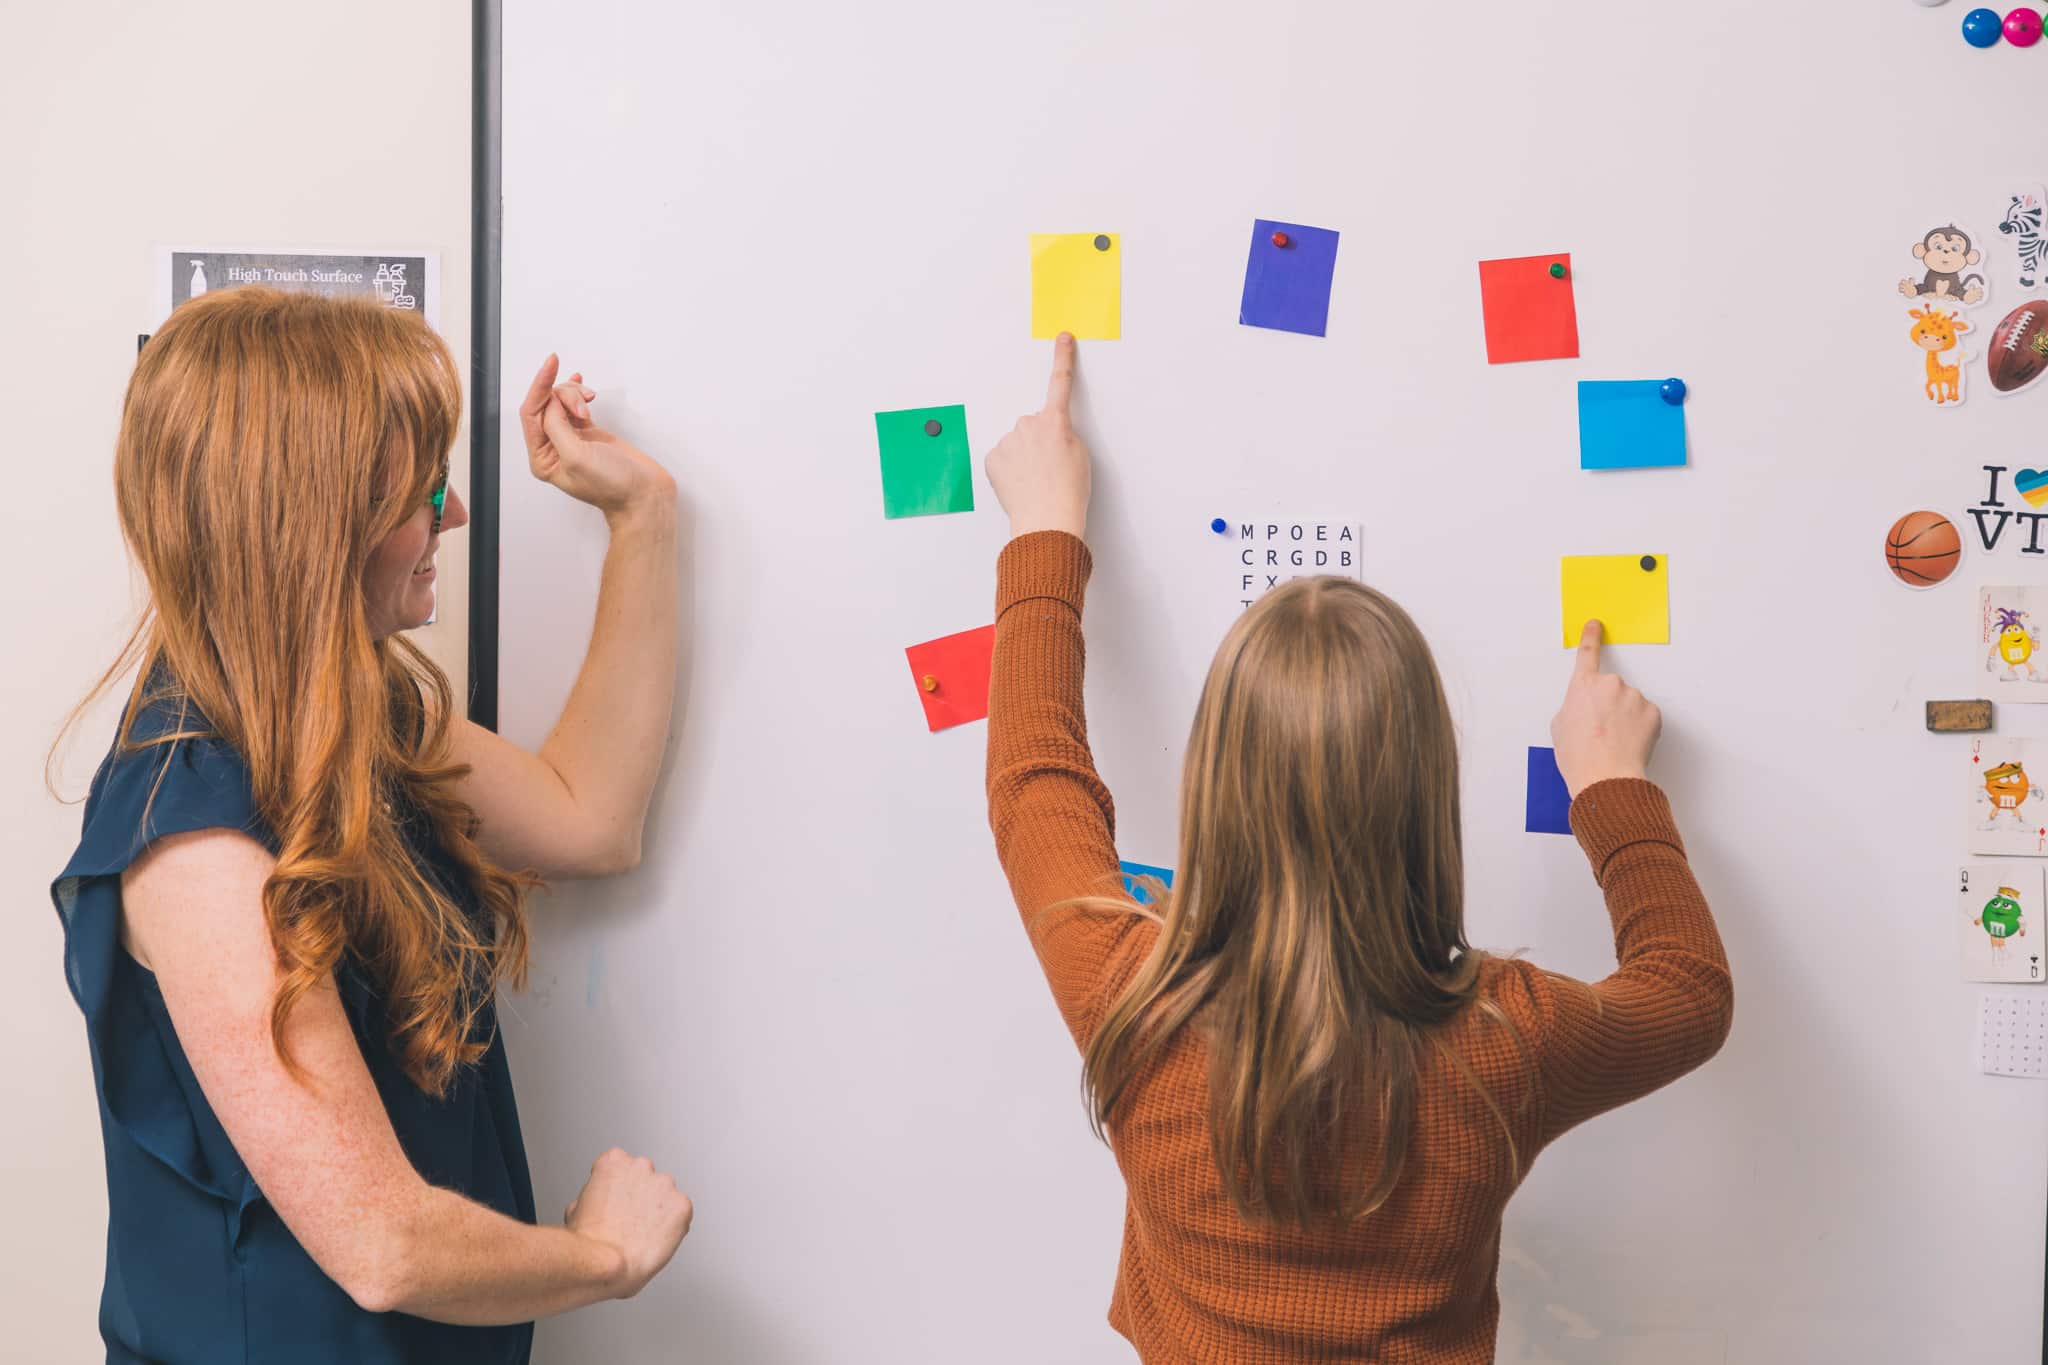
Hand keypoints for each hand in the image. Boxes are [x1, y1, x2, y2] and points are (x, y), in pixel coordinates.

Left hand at [519, 355, 675, 519]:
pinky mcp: (588, 434)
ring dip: (575, 395)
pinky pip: (574, 406)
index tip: (551, 364)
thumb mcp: (576, 457)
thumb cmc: (613, 486)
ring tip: (591, 402)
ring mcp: (571, 440)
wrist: (644, 494)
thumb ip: (557, 426)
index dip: (540, 386)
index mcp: (543, 459)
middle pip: (546, 404)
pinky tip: (581, 385)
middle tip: (585, 403)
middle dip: (565, 395)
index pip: (531, 413)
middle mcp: (553, 449)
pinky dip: (577, 393)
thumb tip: (550, 401)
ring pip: (561, 402)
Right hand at [564, 1147, 692, 1298]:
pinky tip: (655, 1241)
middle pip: (646, 1179)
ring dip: (658, 1212)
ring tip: (641, 1236)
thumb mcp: (576, 1209)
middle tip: (629, 1223)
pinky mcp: (682, 1206)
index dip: (618, 1188)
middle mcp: (642, 1166)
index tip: (615, 1204)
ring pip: (666, 1197)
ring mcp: (665, 1184)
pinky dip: (673, 1228)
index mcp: (614, 1161)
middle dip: (640, 1198)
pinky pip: (681, 1215)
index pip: (621, 1165)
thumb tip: (600, 1202)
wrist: (605, 1264)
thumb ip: (594, 1195)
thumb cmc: (589, 1243)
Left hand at [984, 333, 1090, 538]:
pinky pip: (1003, 457)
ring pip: (1017, 443)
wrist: (1046, 520)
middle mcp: (1028, 425)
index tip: (1063, 339)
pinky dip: (1009, 468)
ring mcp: (1007, 441)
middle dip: (1040, 440)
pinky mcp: (992, 457)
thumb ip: (1064, 433)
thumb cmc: (1068, 493)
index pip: (1060, 382)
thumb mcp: (1080, 456)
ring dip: (1024, 456)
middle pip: (1034, 424)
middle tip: (1050, 468)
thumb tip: (1048, 434)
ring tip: (1035, 481)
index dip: (1063, 358)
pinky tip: (1020, 484)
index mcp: (1055, 422)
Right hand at [1549, 620, 1660, 798]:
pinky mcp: (1653, 711)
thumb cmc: (1579, 756)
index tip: (1595, 625)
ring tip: (1615, 741)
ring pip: (1630, 703)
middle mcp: (1610, 684)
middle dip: (1608, 705)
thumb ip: (1573, 707)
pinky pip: (1646, 715)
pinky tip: (1629, 743)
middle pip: (1610, 689)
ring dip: (1625, 717)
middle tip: (1601, 730)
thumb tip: (1585, 709)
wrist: (1606, 776)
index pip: (1587, 654)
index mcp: (1583, 686)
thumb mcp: (1559, 727)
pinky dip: (1640, 727)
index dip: (1591, 638)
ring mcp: (1634, 696)